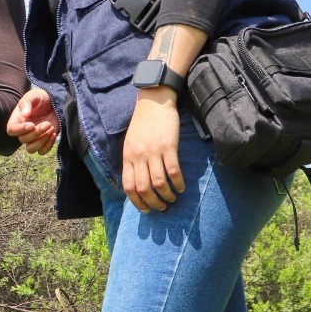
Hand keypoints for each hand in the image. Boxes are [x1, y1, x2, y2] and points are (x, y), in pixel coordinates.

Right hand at [6, 87, 57, 154]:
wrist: (56, 102)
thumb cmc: (41, 97)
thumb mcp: (33, 95)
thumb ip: (26, 103)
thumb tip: (24, 114)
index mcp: (17, 120)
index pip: (11, 130)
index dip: (20, 130)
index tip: (31, 125)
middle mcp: (23, 131)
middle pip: (23, 140)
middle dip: (36, 133)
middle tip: (47, 123)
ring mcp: (34, 137)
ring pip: (31, 149)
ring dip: (41, 141)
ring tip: (51, 129)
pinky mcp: (44, 141)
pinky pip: (42, 151)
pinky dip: (48, 145)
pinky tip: (54, 133)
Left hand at [122, 88, 185, 211]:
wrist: (154, 102)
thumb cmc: (143, 123)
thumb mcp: (130, 143)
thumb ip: (132, 161)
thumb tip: (136, 183)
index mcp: (128, 157)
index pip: (128, 186)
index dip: (137, 202)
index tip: (146, 209)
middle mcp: (139, 156)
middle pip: (144, 188)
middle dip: (153, 203)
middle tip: (162, 208)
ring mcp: (153, 152)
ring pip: (159, 182)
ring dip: (167, 195)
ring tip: (173, 199)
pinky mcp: (169, 146)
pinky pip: (173, 171)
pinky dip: (178, 183)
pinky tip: (182, 187)